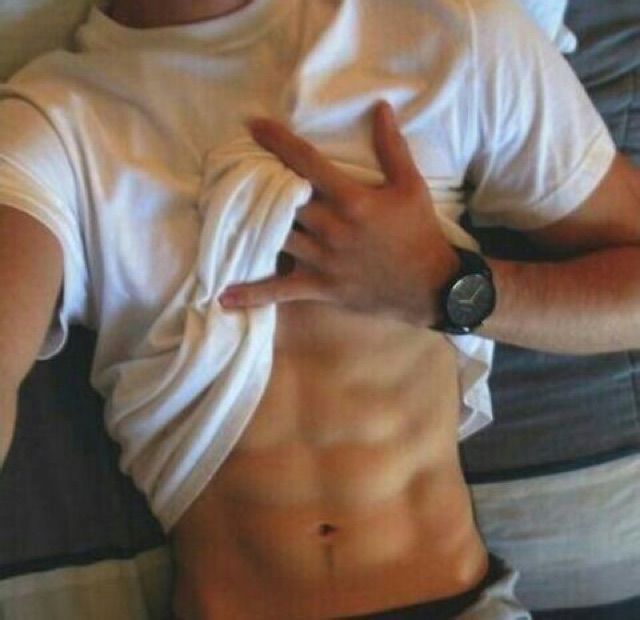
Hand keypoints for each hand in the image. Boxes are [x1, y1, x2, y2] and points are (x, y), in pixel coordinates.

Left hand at [219, 101, 458, 326]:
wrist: (429, 286)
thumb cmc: (419, 233)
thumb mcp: (411, 186)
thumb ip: (392, 147)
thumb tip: (380, 108)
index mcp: (352, 200)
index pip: (307, 163)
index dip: (277, 142)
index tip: (252, 126)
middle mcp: (331, 228)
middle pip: (283, 200)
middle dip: (258, 182)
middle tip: (234, 168)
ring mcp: (322, 260)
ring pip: (277, 237)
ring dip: (250, 225)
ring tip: (222, 211)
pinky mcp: (320, 286)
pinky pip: (281, 290)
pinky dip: (253, 293)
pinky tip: (225, 297)